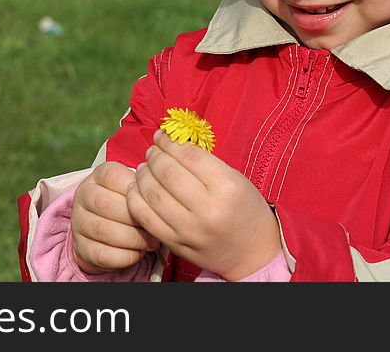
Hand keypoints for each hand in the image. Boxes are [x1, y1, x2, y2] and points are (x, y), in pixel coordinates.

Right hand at [71, 161, 159, 273]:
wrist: (104, 232)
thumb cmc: (127, 206)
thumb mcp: (133, 191)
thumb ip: (143, 189)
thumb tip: (161, 197)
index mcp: (98, 176)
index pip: (114, 177)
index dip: (136, 191)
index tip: (151, 202)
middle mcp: (83, 195)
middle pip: (105, 203)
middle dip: (135, 218)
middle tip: (155, 227)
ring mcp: (79, 222)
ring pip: (103, 230)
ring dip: (134, 239)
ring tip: (151, 242)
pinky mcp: (82, 248)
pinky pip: (103, 254)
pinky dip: (126, 256)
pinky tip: (138, 253)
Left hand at [127, 131, 280, 280]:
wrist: (254, 253)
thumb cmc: (245, 210)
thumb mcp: (236, 180)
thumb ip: (205, 163)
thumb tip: (171, 144)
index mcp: (227, 187)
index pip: (189, 155)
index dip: (170, 142)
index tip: (162, 136)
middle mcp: (208, 209)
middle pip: (167, 173)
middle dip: (154, 156)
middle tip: (152, 151)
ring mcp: (189, 229)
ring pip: (153, 194)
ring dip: (142, 175)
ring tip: (143, 168)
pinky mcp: (176, 243)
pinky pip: (145, 218)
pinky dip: (135, 199)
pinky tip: (137, 188)